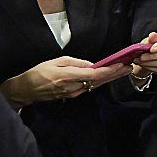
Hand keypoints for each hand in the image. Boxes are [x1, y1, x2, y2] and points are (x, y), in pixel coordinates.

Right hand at [0, 57, 129, 108]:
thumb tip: (91, 64)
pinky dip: (99, 81)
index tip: (121, 65)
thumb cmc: (39, 73)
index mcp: (69, 76)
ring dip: (109, 77)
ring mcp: (74, 93)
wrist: (27, 90)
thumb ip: (76, 62)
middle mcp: (74, 87)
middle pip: (99, 80)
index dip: (109, 70)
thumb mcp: (57, 61)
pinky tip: (107, 76)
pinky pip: (89, 87)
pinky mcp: (73, 95)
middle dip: (115, 74)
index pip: (95, 74)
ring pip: (95, 84)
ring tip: (122, 70)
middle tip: (129, 67)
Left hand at [132, 32, 156, 76]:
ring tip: (140, 61)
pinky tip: (145, 65)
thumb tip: (153, 35)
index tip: (151, 49)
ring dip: (150, 63)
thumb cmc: (152, 44)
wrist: (150, 55)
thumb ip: (152, 38)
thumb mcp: (150, 39)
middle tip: (142, 57)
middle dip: (153, 56)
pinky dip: (152, 68)